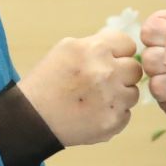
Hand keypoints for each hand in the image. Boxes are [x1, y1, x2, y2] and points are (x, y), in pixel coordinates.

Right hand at [18, 32, 143, 146]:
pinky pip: (126, 114)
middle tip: (100, 83)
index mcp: (94, 49)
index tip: (107, 61)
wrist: (31, 118)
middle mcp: (106, 72)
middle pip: (135, 69)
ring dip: (118, 96)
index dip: (117, 53)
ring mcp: (112, 99)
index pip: (128, 44)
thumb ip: (98, 44)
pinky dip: (112, 115)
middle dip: (120, 74)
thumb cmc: (48, 81)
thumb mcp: (66, 49)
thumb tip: (124, 46)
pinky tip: (92, 114)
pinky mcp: (112, 122)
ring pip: (133, 93)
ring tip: (94, 99)